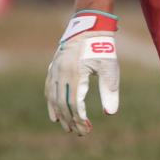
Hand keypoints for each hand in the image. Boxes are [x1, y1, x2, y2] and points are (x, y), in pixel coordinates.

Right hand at [46, 10, 120, 133]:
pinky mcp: (53, 68)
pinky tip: (54, 115)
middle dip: (70, 120)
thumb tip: (110, 113)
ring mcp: (55, 70)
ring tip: (67, 128)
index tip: (88, 130)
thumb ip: (110, 90)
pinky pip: (49, 89)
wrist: (89, 26)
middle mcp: (61, 73)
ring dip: (60, 115)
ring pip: (54, 98)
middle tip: (79, 133)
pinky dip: (51, 103)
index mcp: (75, 73)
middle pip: (63, 103)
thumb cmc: (102, 48)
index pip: (75, 103)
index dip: (80, 118)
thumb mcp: (110, 68)